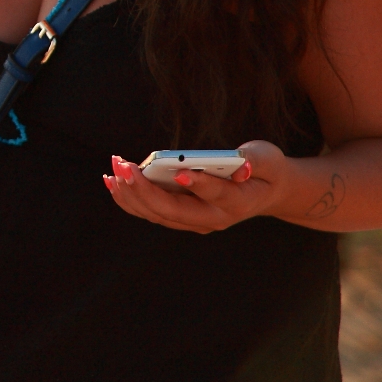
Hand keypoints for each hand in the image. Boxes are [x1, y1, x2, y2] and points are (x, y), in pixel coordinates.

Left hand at [104, 141, 292, 232]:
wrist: (265, 191)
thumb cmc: (264, 169)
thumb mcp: (268, 158)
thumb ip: (255, 160)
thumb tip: (240, 165)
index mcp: (239, 202)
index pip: (216, 195)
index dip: (199, 184)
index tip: (178, 171)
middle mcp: (214, 218)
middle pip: (174, 210)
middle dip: (145, 189)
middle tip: (122, 166)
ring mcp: (196, 223)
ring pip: (157, 214)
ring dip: (131, 194)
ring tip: (114, 169)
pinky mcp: (182, 219)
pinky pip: (151, 213)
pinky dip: (131, 199)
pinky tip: (113, 182)